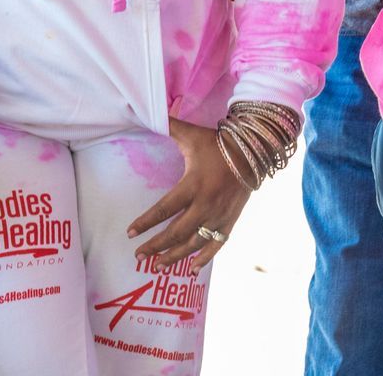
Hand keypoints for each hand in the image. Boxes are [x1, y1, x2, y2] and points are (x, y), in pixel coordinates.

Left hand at [126, 117, 252, 269]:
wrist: (253, 153)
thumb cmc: (218, 144)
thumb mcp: (191, 135)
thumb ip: (169, 126)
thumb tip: (149, 112)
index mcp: (193, 185)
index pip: (164, 209)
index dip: (146, 222)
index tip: (130, 233)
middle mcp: (206, 205)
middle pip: (177, 232)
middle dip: (156, 246)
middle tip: (138, 255)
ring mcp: (219, 216)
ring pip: (194, 243)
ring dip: (175, 256)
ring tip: (158, 266)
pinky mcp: (230, 222)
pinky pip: (216, 245)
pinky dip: (204, 259)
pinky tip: (192, 270)